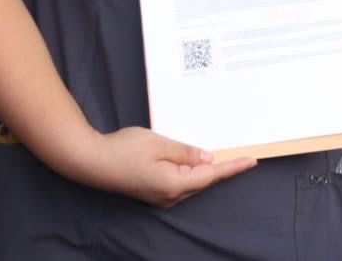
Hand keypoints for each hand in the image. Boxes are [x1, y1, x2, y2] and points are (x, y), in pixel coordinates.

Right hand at [75, 126, 255, 208]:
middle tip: (243, 155)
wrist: (90, 161)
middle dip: (223, 168)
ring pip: (192, 182)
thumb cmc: (124, 149)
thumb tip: (208, 159)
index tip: (252, 161)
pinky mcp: (152, 191)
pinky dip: (191, 171)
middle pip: (203, 181)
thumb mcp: (160, 144)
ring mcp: (160, 196)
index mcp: (174, 185)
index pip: (212, 175)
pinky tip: (196, 161)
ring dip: (206, 170)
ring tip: (225, 156)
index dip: (233, 167)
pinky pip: (179, 181)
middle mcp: (169, 196)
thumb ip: (187, 153)